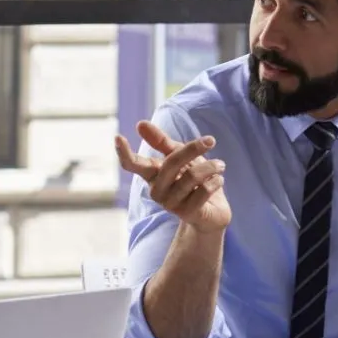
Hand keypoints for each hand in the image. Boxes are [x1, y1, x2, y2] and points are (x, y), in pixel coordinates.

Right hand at [114, 121, 230, 234]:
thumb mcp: (179, 156)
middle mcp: (157, 190)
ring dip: (211, 166)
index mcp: (152, 174)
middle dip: (193, 149)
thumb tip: (140, 124)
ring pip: (192, 176)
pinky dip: (216, 181)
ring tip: (220, 165)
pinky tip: (219, 180)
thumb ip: (161, 142)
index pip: (133, 164)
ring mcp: (171, 204)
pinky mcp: (187, 213)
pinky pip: (204, 190)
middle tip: (211, 140)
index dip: (124, 152)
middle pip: (171, 162)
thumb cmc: (194, 180)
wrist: (213, 210)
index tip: (117, 137)